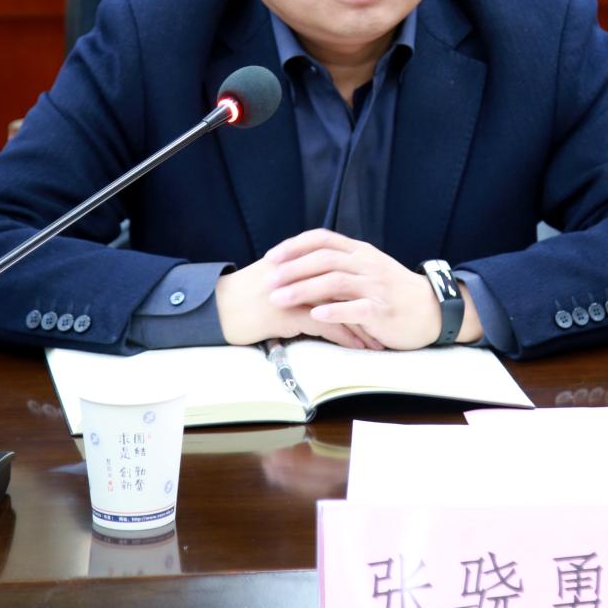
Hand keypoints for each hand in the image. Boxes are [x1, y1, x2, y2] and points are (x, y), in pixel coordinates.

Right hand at [214, 251, 377, 348]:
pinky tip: (360, 346)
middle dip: (369, 306)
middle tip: (388, 320)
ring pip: (341, 307)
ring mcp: (298, 292)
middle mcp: (302, 273)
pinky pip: (328, 325)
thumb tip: (320, 289)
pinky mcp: (291, 313)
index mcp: (299, 261)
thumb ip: (298, 279)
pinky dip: (347, 337)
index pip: (338, 270)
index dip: (360, 286)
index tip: (377, 300)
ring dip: (364, 325)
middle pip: (346, 287)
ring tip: (380, 339)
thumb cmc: (244, 298)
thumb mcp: (276, 282)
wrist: (218, 308)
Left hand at [265, 229, 480, 349]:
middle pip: (324, 259)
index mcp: (360, 252)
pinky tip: (315, 316)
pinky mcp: (383, 311)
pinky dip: (334, 311)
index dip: (294, 245)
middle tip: (267, 281)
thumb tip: (301, 264)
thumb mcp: (368, 268)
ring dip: (304, 290)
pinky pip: (356, 309)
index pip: (323, 238)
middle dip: (292, 269)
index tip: (271, 257)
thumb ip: (341, 264)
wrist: (432, 310)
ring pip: (335, 282)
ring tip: (280, 299)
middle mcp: (367, 265)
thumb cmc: (393, 292)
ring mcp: (376, 287)